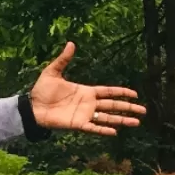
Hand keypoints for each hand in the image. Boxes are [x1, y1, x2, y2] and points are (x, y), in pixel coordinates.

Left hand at [29, 43, 145, 134]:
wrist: (31, 107)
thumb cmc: (41, 91)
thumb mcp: (52, 72)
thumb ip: (63, 59)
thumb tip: (71, 43)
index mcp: (86, 91)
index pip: (108, 92)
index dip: (122, 92)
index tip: (135, 94)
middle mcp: (88, 104)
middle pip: (113, 105)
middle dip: (128, 107)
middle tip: (143, 111)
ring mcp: (84, 114)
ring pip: (107, 117)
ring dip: (122, 120)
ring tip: (136, 122)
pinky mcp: (77, 124)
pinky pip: (93, 128)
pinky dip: (103, 130)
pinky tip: (115, 132)